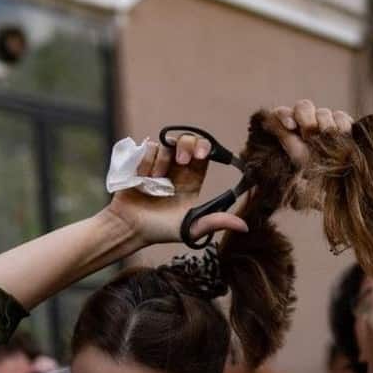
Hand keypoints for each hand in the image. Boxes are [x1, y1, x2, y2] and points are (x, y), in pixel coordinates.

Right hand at [104, 133, 247, 244]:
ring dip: (162, 162)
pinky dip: (146, 162)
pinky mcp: (141, 161)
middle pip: (188, 141)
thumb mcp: (191, 227)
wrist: (128, 228)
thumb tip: (245, 227)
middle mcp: (176, 169)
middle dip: (187, 145)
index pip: (204, 155)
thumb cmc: (159, 231)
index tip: (201, 156)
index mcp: (192, 180)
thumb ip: (216, 222)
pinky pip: (148, 148)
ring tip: (153, 182)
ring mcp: (158, 164)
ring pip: (167, 145)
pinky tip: (142, 179)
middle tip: (181, 161)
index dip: (204, 149)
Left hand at [260, 100, 353, 168]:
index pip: (281, 113)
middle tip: (309, 136)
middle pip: (303, 107)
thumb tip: (264, 125)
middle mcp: (304, 122)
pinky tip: (342, 135)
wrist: (330, 182)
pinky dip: (341, 124)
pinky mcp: (341, 124)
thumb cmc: (305, 173)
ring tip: (326, 140)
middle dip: (306, 119)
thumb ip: (281, 139)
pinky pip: (340, 117)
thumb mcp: (291, 158)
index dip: (285, 116)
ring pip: (322, 112)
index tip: (290, 127)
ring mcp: (323, 121)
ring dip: (324, 125)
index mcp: (288, 128)